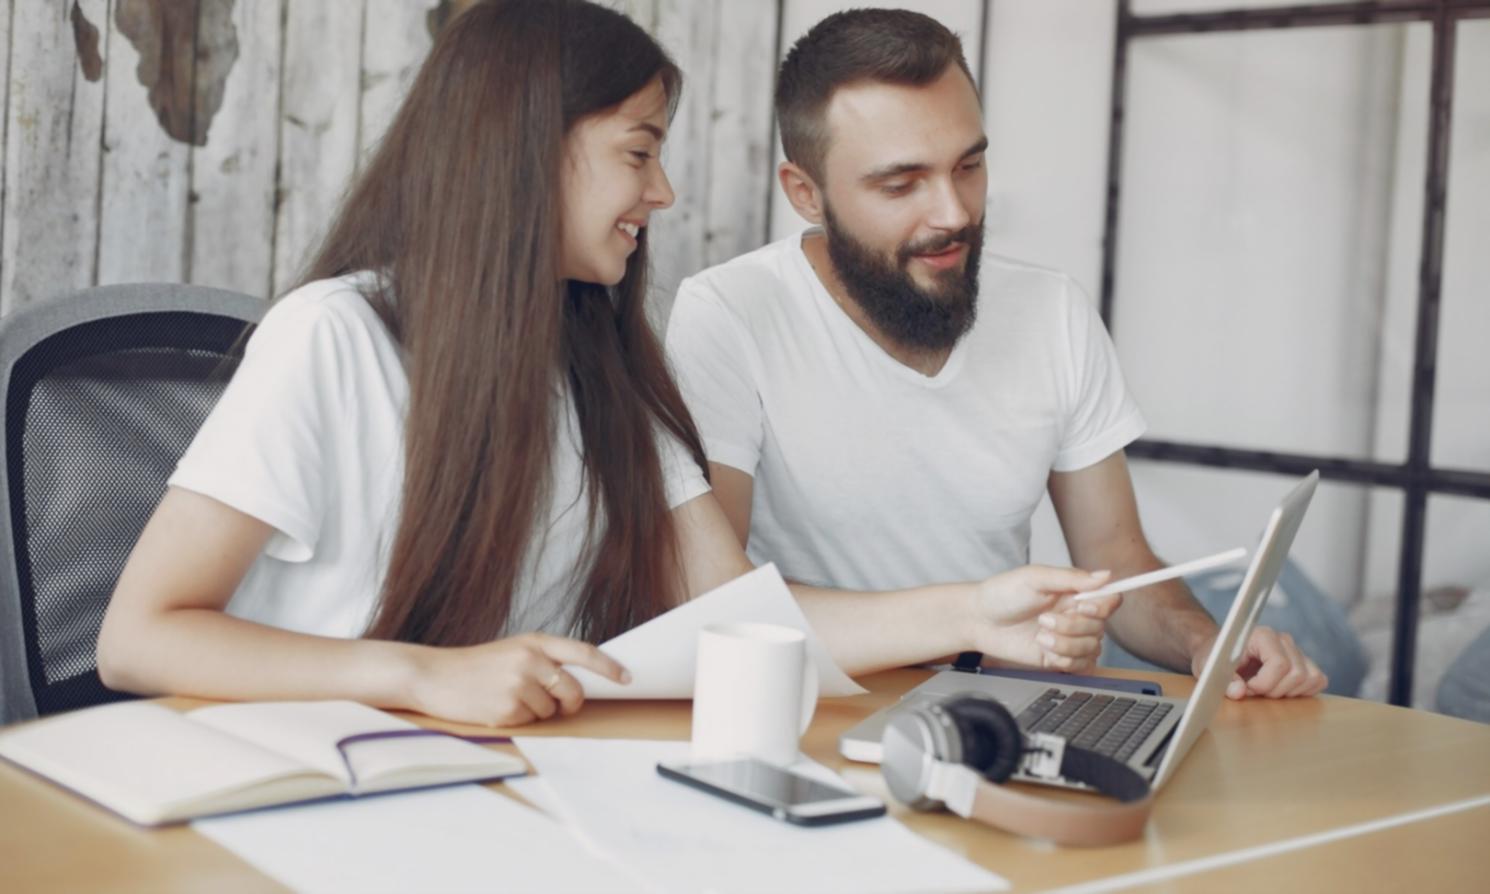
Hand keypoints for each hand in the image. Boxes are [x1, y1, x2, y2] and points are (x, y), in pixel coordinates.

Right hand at [405, 633, 629, 725]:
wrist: (432, 675)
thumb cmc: (474, 667)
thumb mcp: (512, 651)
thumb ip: (543, 661)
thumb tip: (577, 681)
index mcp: (534, 642)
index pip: (583, 653)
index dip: (608, 667)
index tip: (626, 677)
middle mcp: (529, 660)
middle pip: (573, 691)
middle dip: (570, 703)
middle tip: (557, 705)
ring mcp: (518, 684)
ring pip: (551, 710)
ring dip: (536, 711)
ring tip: (508, 698)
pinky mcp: (506, 708)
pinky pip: (529, 722)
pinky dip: (518, 720)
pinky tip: (497, 707)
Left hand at [971, 566, 1121, 671]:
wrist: (979, 620)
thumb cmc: (1003, 594)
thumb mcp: (1034, 578)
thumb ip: (1070, 578)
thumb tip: (1105, 575)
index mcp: (1074, 594)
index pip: (1109, 601)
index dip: (1102, 607)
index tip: (1082, 607)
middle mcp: (1075, 616)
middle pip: (1100, 628)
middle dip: (1072, 627)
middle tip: (1043, 620)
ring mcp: (1069, 638)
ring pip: (1092, 649)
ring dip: (1066, 645)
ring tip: (1040, 636)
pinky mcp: (1058, 658)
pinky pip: (1082, 666)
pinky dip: (1065, 661)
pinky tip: (1045, 651)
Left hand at [1193, 625, 1326, 698]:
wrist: (1220, 652)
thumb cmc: (1215, 658)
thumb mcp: (1210, 667)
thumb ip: (1224, 680)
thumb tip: (1239, 691)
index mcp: (1262, 635)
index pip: (1279, 663)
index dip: (1264, 683)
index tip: (1247, 688)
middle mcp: (1283, 640)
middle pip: (1296, 674)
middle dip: (1273, 690)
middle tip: (1252, 690)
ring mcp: (1296, 650)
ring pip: (1310, 678)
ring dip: (1287, 692)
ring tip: (1265, 689)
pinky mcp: (1305, 663)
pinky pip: (1318, 680)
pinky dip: (1302, 691)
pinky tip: (1280, 689)